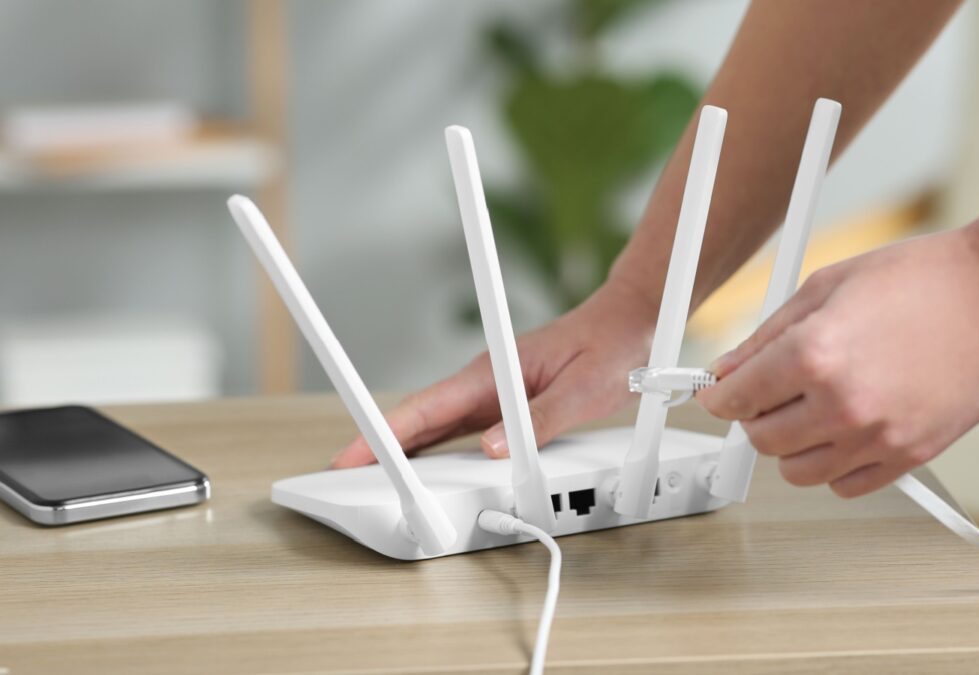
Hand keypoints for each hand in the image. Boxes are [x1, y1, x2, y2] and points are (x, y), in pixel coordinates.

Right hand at [330, 280, 656, 466]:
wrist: (627, 324)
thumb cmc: (609, 348)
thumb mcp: (584, 389)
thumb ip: (540, 420)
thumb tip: (495, 449)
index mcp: (495, 371)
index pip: (428, 405)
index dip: (387, 429)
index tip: (357, 450)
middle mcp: (485, 380)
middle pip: (420, 417)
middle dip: (379, 443)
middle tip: (342, 472)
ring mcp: (491, 391)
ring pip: (435, 424)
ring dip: (403, 448)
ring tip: (372, 477)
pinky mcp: (503, 402)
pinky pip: (458, 428)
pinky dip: (433, 447)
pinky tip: (420, 466)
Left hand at [696, 228, 978, 496]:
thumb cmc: (926, 279)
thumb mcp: (828, 285)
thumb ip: (768, 335)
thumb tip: (728, 369)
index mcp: (815, 354)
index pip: (734, 398)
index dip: (717, 394)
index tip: (717, 392)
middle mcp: (843, 404)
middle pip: (760, 439)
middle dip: (753, 416)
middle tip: (766, 393)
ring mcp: (878, 436)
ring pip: (796, 472)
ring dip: (790, 446)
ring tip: (807, 411)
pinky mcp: (909, 456)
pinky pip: (844, 486)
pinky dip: (832, 465)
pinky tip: (842, 430)